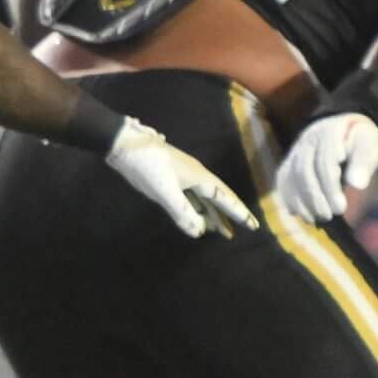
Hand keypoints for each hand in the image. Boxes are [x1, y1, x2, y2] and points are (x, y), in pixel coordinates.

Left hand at [104, 117, 256, 238]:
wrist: (124, 144)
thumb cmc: (146, 165)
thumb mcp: (163, 190)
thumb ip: (181, 212)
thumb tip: (199, 232)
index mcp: (199, 177)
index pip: (224, 198)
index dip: (238, 213)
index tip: (253, 226)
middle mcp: (195, 176)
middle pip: (217, 199)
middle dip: (229, 215)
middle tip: (241, 231)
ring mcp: (182, 177)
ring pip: (203, 199)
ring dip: (212, 215)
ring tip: (222, 231)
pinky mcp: (169, 179)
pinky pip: (189, 198)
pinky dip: (196, 209)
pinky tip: (197, 218)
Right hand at [274, 113, 377, 224]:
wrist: (341, 128)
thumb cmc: (358, 141)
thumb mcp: (369, 147)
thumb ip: (364, 163)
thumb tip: (358, 185)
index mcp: (330, 132)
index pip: (325, 161)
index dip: (331, 186)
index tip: (341, 208)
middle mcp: (308, 139)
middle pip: (305, 171)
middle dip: (316, 197)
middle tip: (329, 216)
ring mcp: (295, 150)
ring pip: (292, 177)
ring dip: (302, 201)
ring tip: (315, 219)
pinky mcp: (288, 161)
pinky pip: (283, 180)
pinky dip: (289, 197)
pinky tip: (298, 213)